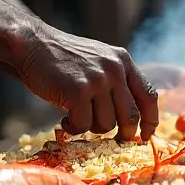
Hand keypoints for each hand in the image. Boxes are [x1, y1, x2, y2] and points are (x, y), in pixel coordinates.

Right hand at [13, 23, 158, 141]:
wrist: (33, 45)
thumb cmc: (63, 58)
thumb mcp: (98, 60)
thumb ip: (116, 81)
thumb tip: (133, 118)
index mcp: (123, 61)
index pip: (149, 95)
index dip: (151, 119)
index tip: (146, 135)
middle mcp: (115, 70)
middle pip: (131, 116)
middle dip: (123, 133)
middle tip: (112, 138)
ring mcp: (97, 80)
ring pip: (107, 124)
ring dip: (91, 128)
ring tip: (76, 116)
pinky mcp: (79, 92)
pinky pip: (84, 125)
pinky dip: (73, 128)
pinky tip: (64, 119)